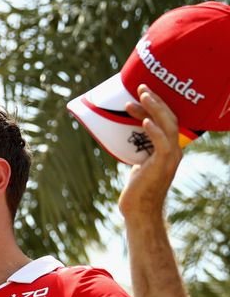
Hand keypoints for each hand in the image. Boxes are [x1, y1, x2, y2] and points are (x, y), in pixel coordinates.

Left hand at [119, 84, 182, 218]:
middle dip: (156, 100)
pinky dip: (153, 130)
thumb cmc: (136, 188)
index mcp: (169, 148)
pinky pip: (161, 143)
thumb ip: (138, 148)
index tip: (142, 92)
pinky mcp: (161, 165)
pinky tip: (143, 120)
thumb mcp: (137, 162)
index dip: (156, 104)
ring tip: (141, 96)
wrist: (139, 209)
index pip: (167, 120)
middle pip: (170, 118)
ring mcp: (170, 158)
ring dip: (154, 109)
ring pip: (167, 126)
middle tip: (141, 86)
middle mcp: (173, 150)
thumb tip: (123, 134)